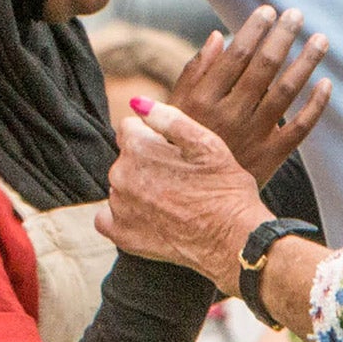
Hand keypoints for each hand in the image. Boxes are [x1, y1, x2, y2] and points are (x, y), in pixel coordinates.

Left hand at [100, 102, 266, 291]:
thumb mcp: (206, 143)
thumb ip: (168, 118)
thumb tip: (136, 102)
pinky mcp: (123, 236)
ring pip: (121, 187)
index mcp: (138, 148)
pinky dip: (124, 217)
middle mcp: (121, 176)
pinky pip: (108, 218)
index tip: (174, 151)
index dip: (153, 136)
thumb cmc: (226, 187)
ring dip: (139, 189)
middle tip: (179, 178)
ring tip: (172, 200)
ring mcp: (120, 208)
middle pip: (125, 158)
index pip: (128, 128)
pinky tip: (150, 218)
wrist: (234, 239)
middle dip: (146, 162)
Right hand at [168, 6, 330, 185]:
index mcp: (203, 102)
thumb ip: (193, 73)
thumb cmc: (179, 145)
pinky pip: (300, 128)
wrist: (192, 200)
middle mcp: (229, 116)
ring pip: (286, 92)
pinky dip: (316, 106)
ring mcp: (252, 137)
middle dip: (282, 37)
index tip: (268, 10)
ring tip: (320, 39)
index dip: (253, 30)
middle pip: (263, 68)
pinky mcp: (271, 157)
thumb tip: (216, 37)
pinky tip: (326, 83)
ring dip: (306, 63)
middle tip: (296, 14)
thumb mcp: (174, 110)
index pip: (235, 57)